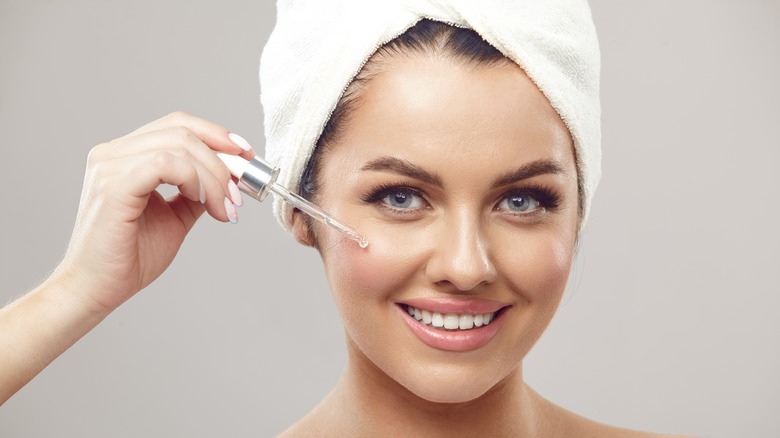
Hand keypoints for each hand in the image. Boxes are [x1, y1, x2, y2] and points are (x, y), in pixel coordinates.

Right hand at [55, 111, 253, 313]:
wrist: (99, 289)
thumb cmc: (131, 256)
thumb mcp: (176, 216)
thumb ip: (198, 191)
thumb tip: (231, 176)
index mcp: (126, 155)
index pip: (177, 125)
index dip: (216, 135)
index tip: (246, 157)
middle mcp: (113, 153)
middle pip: (183, 130)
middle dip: (222, 160)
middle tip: (239, 194)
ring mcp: (110, 165)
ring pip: (180, 145)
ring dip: (213, 176)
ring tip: (224, 208)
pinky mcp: (112, 185)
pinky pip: (165, 163)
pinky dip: (194, 179)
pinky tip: (201, 201)